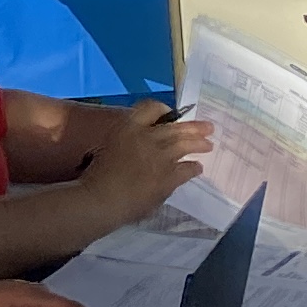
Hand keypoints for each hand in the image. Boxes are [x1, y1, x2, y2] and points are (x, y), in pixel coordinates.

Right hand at [80, 113, 210, 225]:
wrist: (103, 198)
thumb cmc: (97, 174)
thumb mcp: (110, 145)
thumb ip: (128, 141)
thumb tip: (142, 143)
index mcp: (128, 127)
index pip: (151, 108)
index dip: (164, 110)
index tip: (170, 115)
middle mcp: (147, 137)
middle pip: (176, 127)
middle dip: (194, 127)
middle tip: (208, 128)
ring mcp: (160, 157)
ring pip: (185, 145)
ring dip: (199, 144)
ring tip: (208, 145)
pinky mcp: (169, 177)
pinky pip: (187, 169)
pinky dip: (194, 168)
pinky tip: (197, 168)